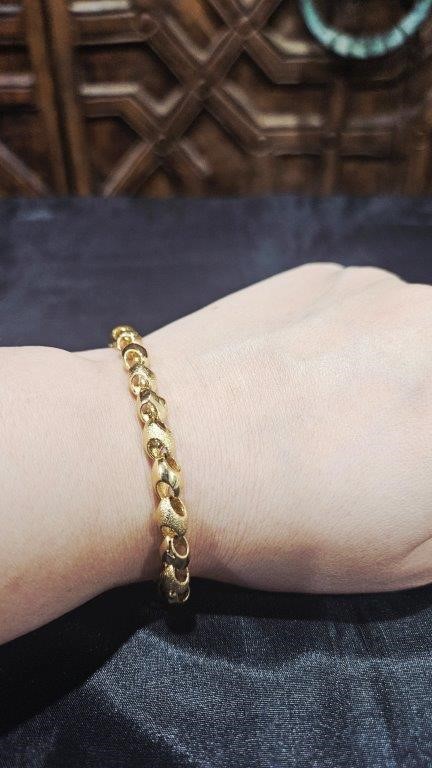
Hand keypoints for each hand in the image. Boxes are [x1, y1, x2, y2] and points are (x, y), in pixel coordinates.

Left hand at [124, 262, 431, 592]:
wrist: (154, 448)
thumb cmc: (288, 519)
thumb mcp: (411, 552)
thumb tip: (425, 453)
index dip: (421, 448)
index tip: (402, 463)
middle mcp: (428, 320)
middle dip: (417, 418)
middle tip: (385, 445)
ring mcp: (375, 285)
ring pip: (419, 330)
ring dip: (406, 368)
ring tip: (341, 415)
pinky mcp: (317, 273)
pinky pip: (369, 306)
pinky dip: (362, 338)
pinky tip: (305, 375)